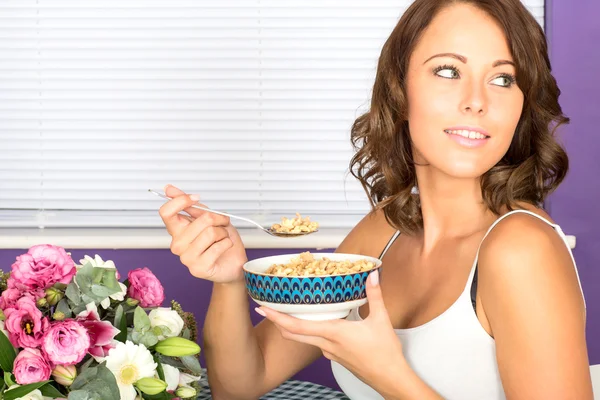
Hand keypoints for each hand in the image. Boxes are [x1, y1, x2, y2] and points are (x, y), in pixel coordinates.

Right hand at [158, 184, 247, 282]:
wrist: (232, 263)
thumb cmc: (220, 240)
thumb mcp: (207, 217)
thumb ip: (189, 204)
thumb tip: (168, 188)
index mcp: (177, 230)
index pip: (166, 212)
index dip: (181, 200)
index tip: (195, 198)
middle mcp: (177, 244)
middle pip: (201, 219)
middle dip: (218, 218)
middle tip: (222, 223)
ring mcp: (186, 258)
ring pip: (211, 232)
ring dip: (224, 232)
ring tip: (223, 237)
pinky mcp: (199, 268)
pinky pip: (218, 246)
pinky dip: (227, 243)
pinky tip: (224, 248)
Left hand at [256, 272, 406, 391]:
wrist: (391, 379)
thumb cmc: (385, 354)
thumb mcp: (381, 320)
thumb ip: (375, 296)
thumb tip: (371, 276)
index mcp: (334, 333)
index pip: (298, 326)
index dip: (277, 317)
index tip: (263, 308)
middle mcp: (327, 345)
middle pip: (294, 333)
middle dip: (278, 320)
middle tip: (265, 308)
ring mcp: (330, 353)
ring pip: (304, 339)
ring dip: (293, 326)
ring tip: (286, 311)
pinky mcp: (335, 357)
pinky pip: (316, 343)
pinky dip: (309, 332)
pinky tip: (315, 324)